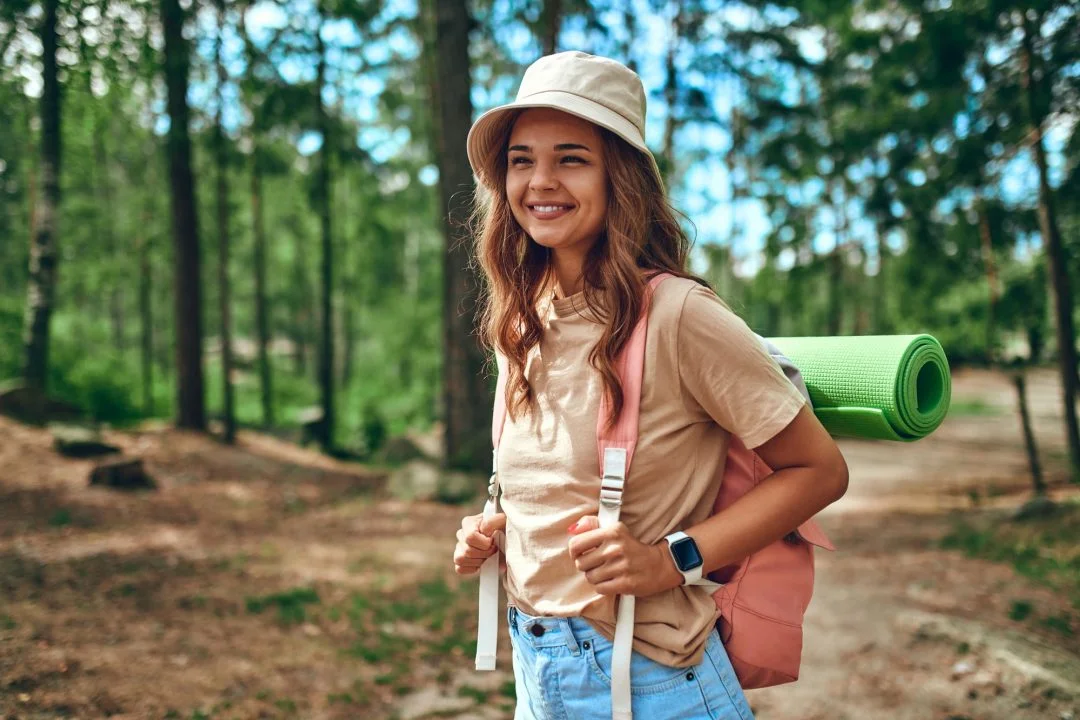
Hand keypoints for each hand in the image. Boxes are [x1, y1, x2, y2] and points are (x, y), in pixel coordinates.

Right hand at [453, 512, 505, 574]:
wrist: (506, 537)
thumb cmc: (504, 527)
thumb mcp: (503, 520)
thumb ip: (493, 521)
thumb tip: (484, 531)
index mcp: (468, 522)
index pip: (470, 537)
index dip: (485, 544)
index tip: (494, 542)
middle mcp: (461, 534)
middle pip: (467, 551)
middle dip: (484, 554)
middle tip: (494, 550)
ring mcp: (459, 547)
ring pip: (460, 559)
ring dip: (478, 561)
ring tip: (488, 556)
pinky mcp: (460, 560)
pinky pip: (460, 569)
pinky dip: (472, 568)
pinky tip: (482, 563)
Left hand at [567, 516, 681, 596]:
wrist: (659, 564)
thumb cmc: (631, 547)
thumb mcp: (615, 530)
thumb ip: (591, 525)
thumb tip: (572, 529)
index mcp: (612, 531)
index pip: (576, 544)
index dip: (574, 551)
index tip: (579, 554)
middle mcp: (616, 548)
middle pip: (581, 563)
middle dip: (586, 566)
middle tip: (597, 564)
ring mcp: (621, 566)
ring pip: (590, 578)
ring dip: (595, 577)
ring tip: (607, 572)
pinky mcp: (626, 583)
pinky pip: (600, 588)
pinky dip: (603, 587)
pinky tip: (612, 581)